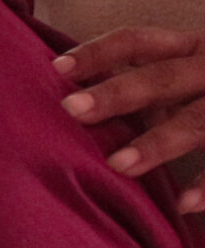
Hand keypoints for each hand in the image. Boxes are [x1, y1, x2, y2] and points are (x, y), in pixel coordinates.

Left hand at [56, 26, 204, 208]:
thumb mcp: (192, 76)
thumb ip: (150, 89)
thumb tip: (75, 99)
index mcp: (196, 49)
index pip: (141, 42)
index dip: (100, 51)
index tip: (56, 68)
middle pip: (165, 77)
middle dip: (118, 92)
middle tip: (71, 110)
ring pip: (199, 120)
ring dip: (160, 142)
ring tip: (118, 165)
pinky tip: (184, 205)